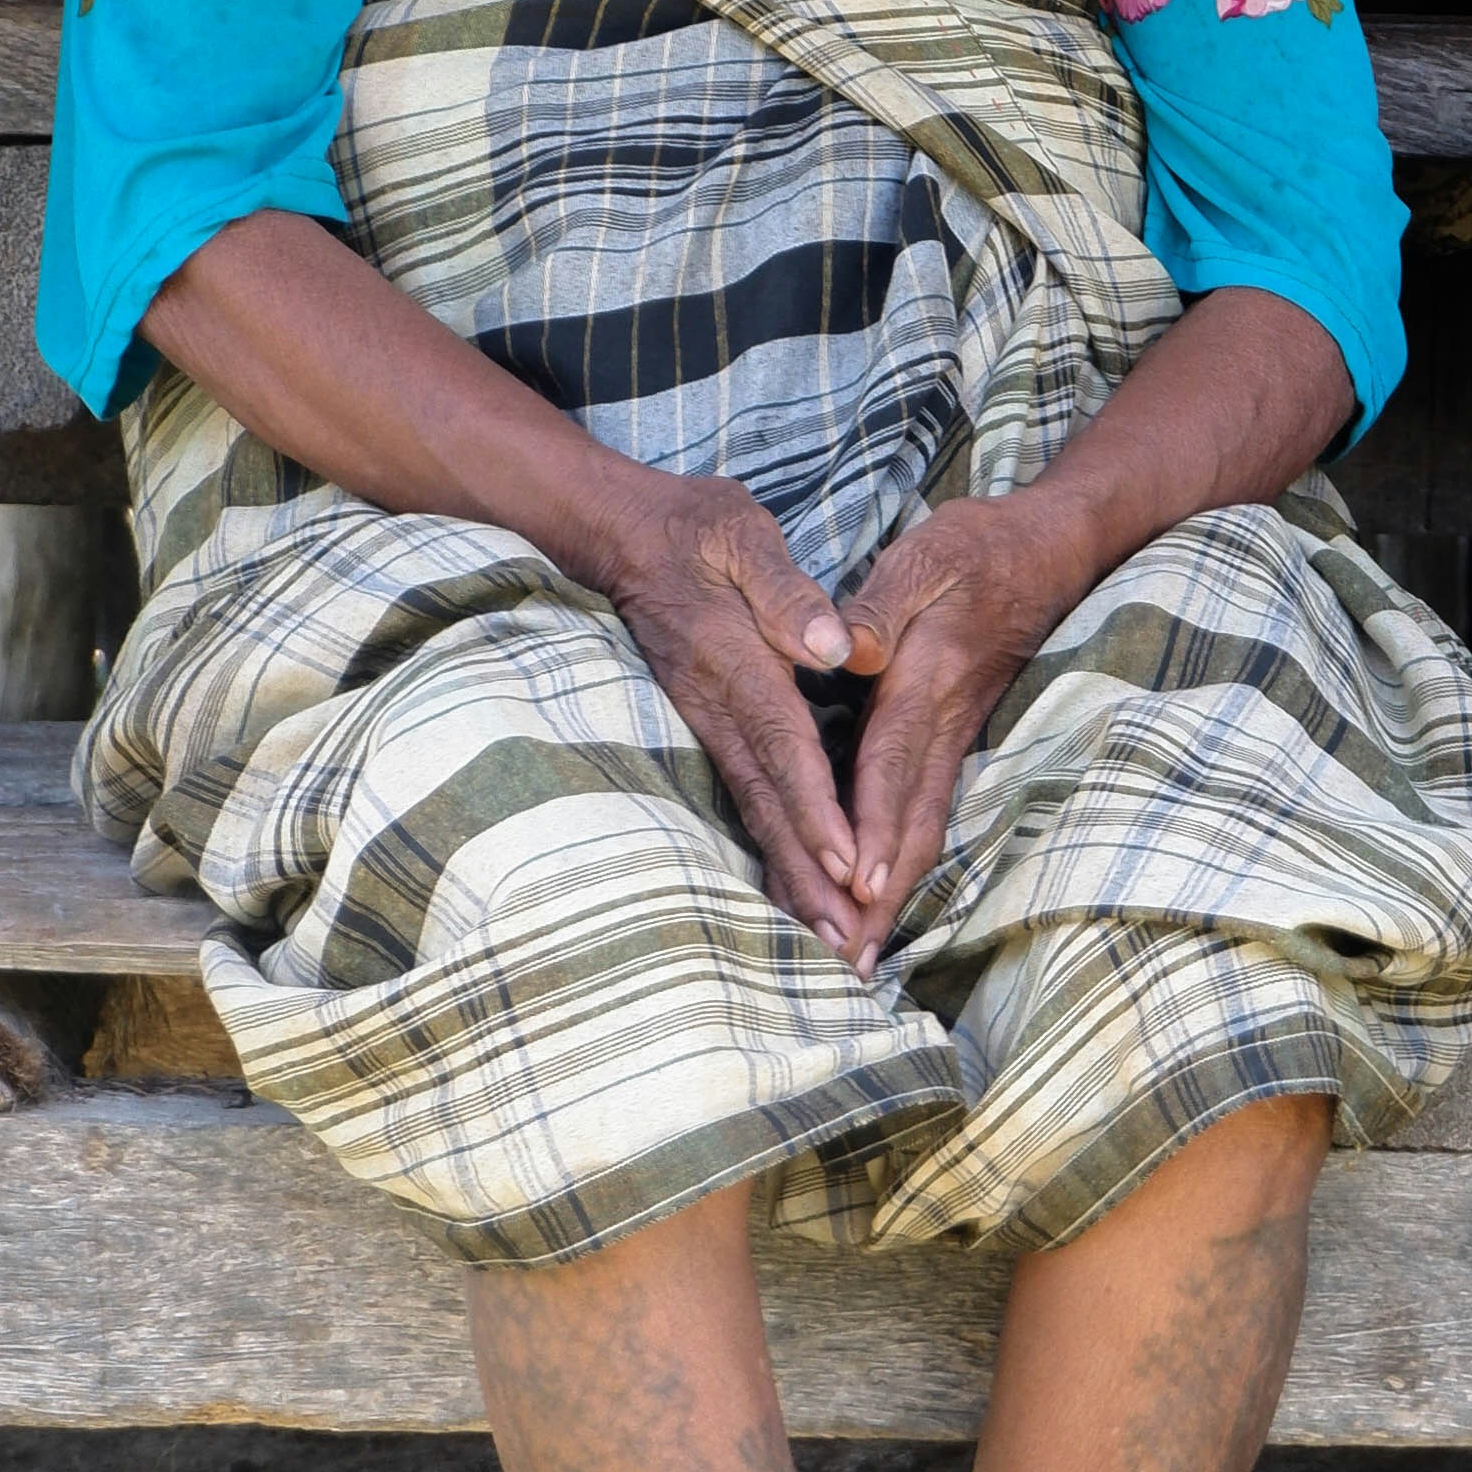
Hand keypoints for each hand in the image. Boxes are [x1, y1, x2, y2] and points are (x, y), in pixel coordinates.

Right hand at [577, 469, 872, 962]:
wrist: (621, 533)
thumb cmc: (696, 528)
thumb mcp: (742, 535)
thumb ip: (786, 591)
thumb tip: (834, 645)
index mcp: (737, 663)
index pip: (784, 745)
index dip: (816, 807)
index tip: (849, 863)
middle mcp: (718, 707)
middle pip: (769, 802)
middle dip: (808, 875)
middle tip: (846, 942)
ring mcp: (706, 723)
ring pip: (753, 812)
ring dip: (791, 878)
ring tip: (827, 941)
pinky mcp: (705, 729)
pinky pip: (743, 799)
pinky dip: (771, 849)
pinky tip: (794, 893)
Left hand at [831, 494, 1088, 948]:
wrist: (1056, 552)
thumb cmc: (982, 547)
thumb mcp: (927, 553)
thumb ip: (884, 603)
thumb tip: (852, 653)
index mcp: (929, 677)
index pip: (894, 759)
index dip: (876, 822)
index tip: (858, 883)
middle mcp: (946, 722)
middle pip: (913, 822)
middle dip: (883, 895)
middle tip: (851, 961)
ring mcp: (958, 738)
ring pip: (926, 829)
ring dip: (894, 894)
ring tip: (863, 956)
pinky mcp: (958, 741)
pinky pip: (928, 814)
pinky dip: (904, 863)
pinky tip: (882, 902)